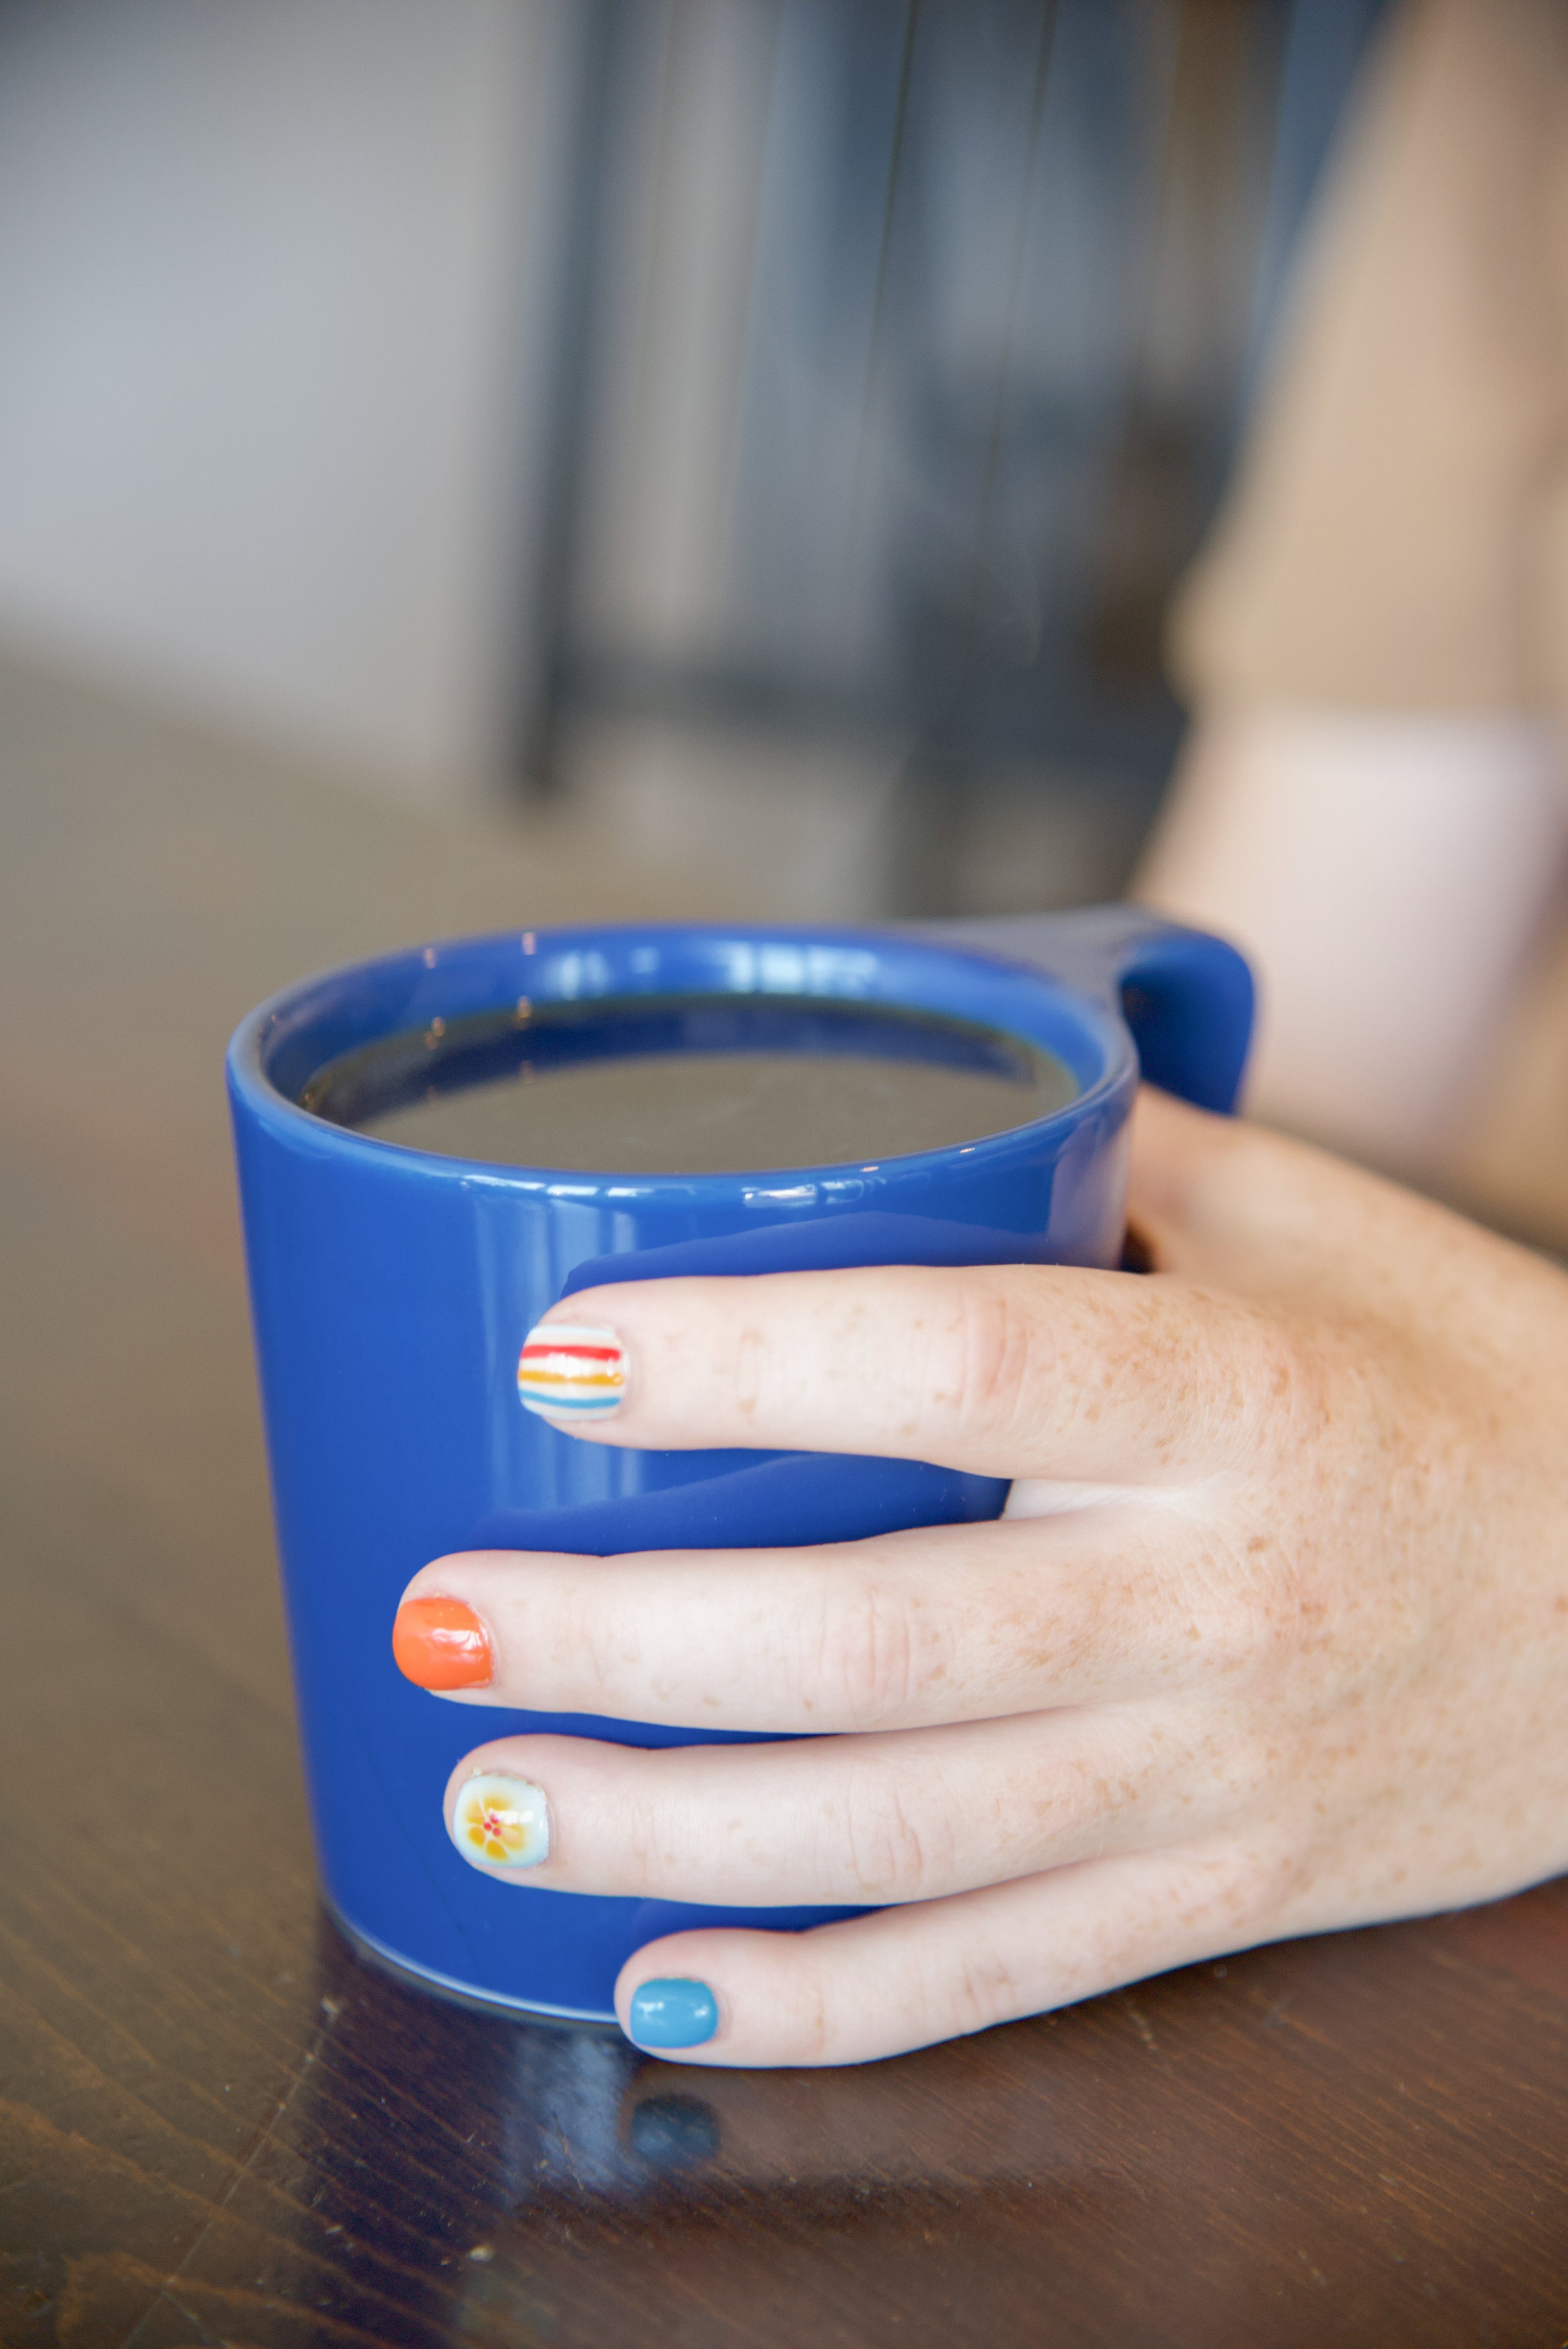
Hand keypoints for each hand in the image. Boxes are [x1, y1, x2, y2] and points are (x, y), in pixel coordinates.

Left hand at [393, 1090, 1567, 2066]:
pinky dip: (822, 2003)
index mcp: (1239, 1397)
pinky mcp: (1220, 1894)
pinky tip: (663, 1986)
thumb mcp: (1329, 1228)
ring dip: (674, 1830)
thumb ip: (1123, 1156)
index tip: (564, 1351)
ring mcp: (1215, 1774)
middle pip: (886, 1643)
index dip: (748, 1362)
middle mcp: (1216, 1598)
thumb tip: (924, 1097)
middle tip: (446, 1613)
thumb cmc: (1475, 1386)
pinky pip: (999, 1978)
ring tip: (490, 1793)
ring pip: (909, 1834)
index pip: (962, 1370)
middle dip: (634, 1642)